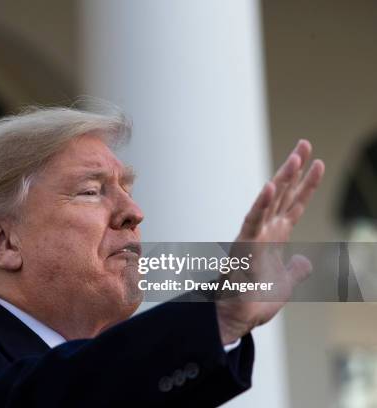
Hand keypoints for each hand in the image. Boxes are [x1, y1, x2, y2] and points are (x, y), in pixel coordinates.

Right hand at [216, 139, 324, 343]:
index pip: (295, 204)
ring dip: (283, 178)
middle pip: (284, 194)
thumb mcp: (287, 283)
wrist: (237, 317)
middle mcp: (266, 231)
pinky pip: (253, 221)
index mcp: (276, 238)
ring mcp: (254, 236)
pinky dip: (261, 205)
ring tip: (296, 157)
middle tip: (304, 144)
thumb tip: (305, 260)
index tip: (318, 163)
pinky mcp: (244, 246)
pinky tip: (270, 187)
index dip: (308, 184)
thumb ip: (297, 268)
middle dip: (295, 169)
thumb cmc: (256, 300)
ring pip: (270, 201)